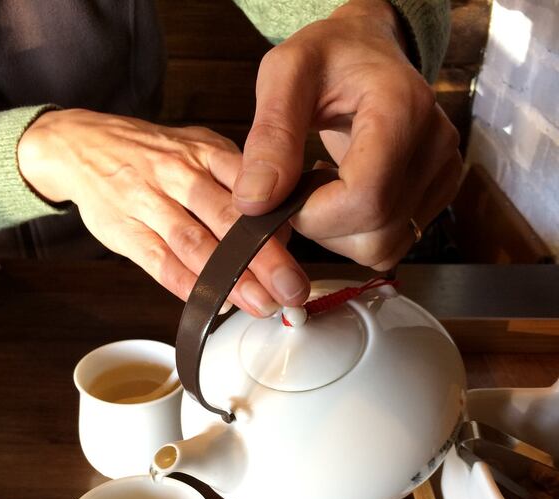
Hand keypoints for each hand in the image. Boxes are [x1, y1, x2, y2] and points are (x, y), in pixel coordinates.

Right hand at [17, 109, 308, 315]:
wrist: (81, 145)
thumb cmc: (153, 155)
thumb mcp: (199, 149)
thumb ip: (239, 186)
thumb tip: (283, 229)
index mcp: (205, 150)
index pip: (249, 186)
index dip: (278, 223)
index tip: (302, 252)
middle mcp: (178, 173)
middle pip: (227, 218)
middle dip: (264, 258)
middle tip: (291, 289)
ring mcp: (148, 202)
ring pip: (195, 244)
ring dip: (230, 279)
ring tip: (261, 304)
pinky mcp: (125, 232)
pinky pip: (160, 263)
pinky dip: (188, 286)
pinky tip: (214, 304)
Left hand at [233, 0, 461, 270]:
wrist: (369, 50)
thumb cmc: (328, 57)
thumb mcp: (285, 74)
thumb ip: (270, 136)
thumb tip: (255, 202)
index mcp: (403, 108)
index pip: (365, 198)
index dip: (314, 215)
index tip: (284, 195)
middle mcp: (435, 144)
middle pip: (375, 233)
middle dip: (322, 227)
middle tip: (297, 189)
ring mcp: (443, 172)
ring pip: (384, 248)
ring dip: (338, 236)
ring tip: (321, 189)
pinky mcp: (439, 193)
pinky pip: (393, 245)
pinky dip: (358, 236)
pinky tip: (343, 196)